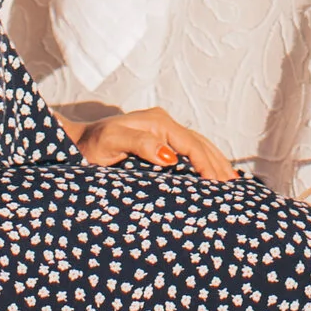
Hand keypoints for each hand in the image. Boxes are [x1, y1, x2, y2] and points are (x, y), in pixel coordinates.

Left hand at [73, 102, 235, 180]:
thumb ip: (140, 144)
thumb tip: (171, 157)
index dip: (207, 164)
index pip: (192, 144)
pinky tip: (211, 175)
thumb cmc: (90, 145)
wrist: (76, 144)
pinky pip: (188, 151)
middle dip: (218, 164)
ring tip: (232, 183)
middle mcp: (164, 123)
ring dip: (215, 162)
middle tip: (234, 189)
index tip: (218, 185)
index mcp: (158, 121)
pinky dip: (204, 162)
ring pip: (198, 146)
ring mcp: (162, 132)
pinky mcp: (159, 143)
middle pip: (200, 143)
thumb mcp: (112, 141)